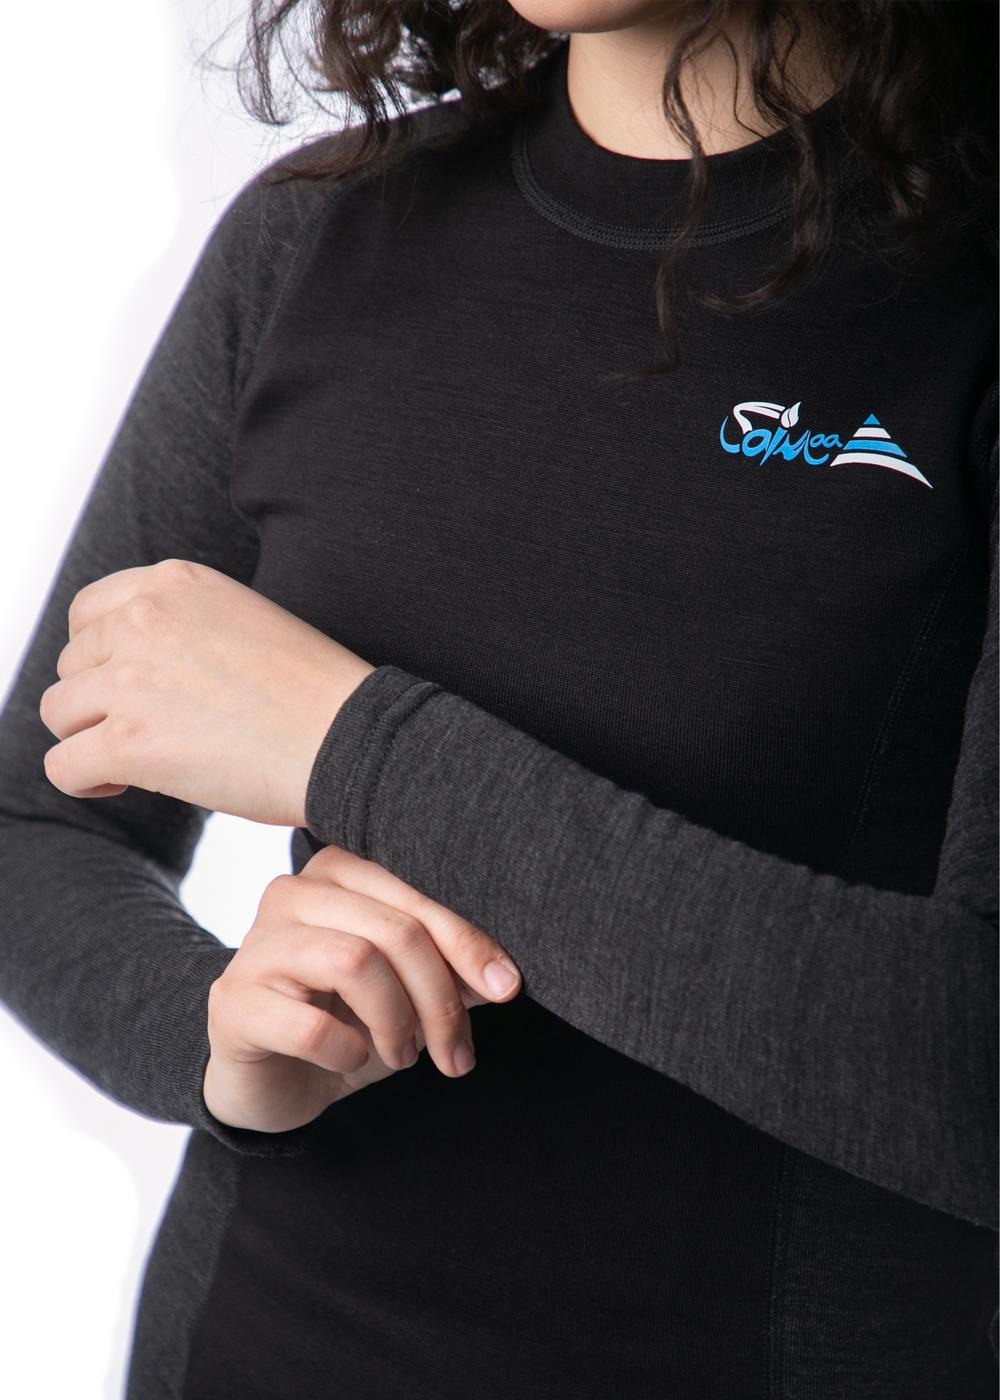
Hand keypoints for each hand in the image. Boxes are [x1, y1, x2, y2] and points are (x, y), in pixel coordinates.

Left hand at [39, 559, 373, 824]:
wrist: (350, 740)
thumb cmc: (313, 695)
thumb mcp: (245, 622)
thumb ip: (183, 627)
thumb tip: (126, 670)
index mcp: (177, 583)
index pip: (88, 612)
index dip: (100, 657)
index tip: (131, 687)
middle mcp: (145, 619)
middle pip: (72, 665)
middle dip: (99, 702)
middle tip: (147, 733)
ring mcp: (132, 678)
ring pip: (60, 713)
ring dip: (89, 739)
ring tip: (134, 762)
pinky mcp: (128, 741)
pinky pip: (63, 766)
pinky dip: (84, 781)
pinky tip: (120, 785)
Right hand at [204, 846, 521, 1131]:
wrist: (272, 1081)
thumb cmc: (345, 1023)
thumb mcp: (408, 994)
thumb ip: (449, 971)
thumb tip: (502, 975)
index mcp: (339, 873)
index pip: (418, 895)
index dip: (468, 942)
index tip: (507, 987)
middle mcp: (292, 893)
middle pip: (394, 930)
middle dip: (440, 999)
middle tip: (455, 1054)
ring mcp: (256, 945)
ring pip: (355, 962)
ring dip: (397, 1022)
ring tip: (404, 1057)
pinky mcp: (232, 1003)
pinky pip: (310, 1025)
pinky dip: (348, 1051)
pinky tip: (350, 1060)